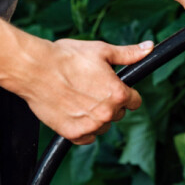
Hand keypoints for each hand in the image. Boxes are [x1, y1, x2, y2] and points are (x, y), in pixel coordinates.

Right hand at [17, 39, 153, 144]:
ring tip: (78, 97)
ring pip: (103, 125)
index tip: (112, 87)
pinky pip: (87, 136)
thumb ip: (128, 54)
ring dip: (96, 116)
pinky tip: (71, 110)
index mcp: (118, 94)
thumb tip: (150, 48)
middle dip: (109, 102)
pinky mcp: (73, 134)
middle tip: (89, 88)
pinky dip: (82, 127)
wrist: (34, 69)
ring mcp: (90, 125)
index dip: (125, 92)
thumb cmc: (66, 57)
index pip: (135, 101)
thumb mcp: (101, 51)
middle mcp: (107, 113)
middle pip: (118, 113)